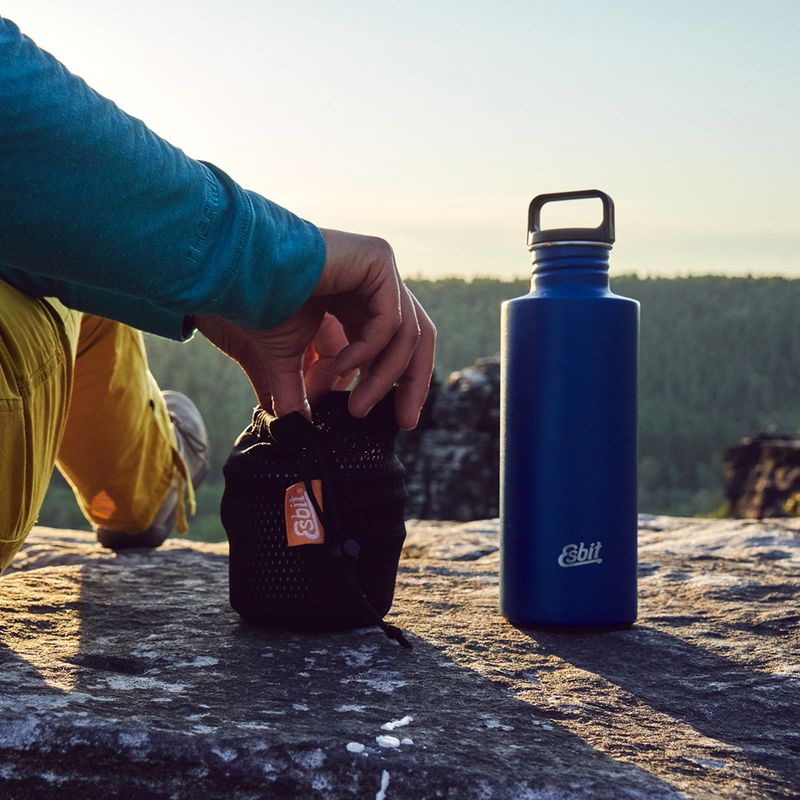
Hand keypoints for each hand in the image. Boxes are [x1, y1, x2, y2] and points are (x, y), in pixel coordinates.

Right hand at [196, 228, 435, 428]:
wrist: (240, 269)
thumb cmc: (258, 303)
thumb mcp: (286, 360)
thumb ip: (298, 391)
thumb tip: (298, 429)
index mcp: (361, 300)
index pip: (399, 344)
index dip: (402, 383)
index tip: (398, 421)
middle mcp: (376, 283)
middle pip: (416, 339)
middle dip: (412, 384)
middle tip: (405, 423)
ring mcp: (379, 268)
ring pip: (407, 334)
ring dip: (383, 378)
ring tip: (357, 408)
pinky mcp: (377, 259)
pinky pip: (390, 318)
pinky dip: (370, 350)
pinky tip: (342, 365)